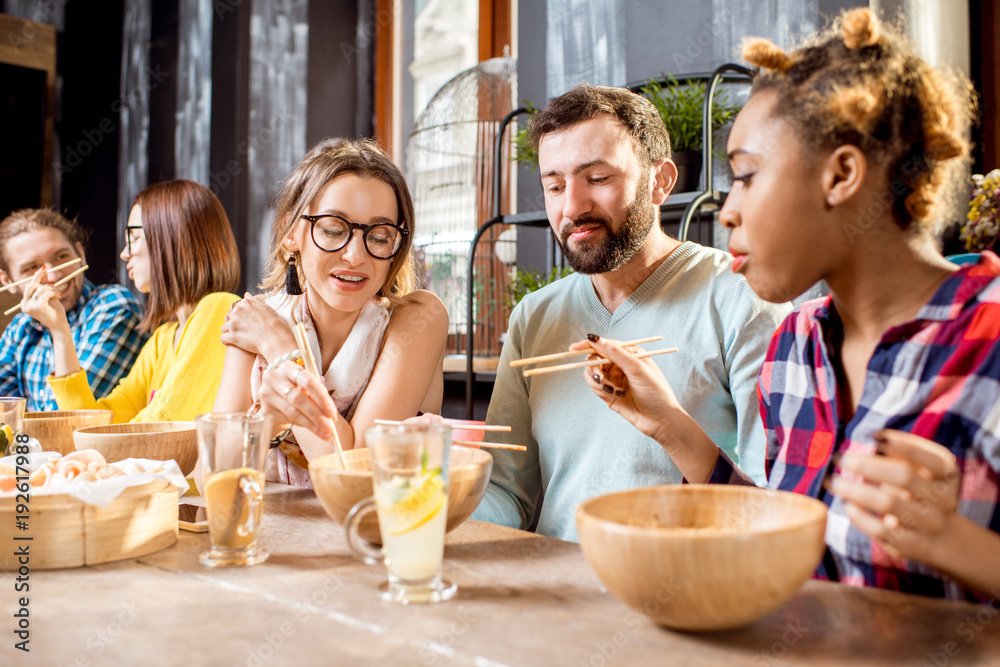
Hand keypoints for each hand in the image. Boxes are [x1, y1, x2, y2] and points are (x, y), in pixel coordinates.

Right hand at [20, 268, 68, 331]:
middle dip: (45, 283)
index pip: (29, 286)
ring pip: (40, 288)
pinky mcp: (37, 307)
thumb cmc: (55, 312)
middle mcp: (24, 304)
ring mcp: (29, 306)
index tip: (45, 268)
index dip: (37, 276)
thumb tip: (44, 271)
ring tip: (59, 293)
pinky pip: (45, 293)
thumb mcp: (48, 297)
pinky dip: (53, 292)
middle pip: (32, 285)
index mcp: (25, 302)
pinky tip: (59, 296)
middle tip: (56, 285)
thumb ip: (44, 286)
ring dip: (52, 289)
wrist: (59, 325)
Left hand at [221, 293, 294, 359]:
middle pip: (229, 318)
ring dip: (230, 333)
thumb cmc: (275, 325)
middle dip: (234, 324)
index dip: (240, 317)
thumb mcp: (267, 308)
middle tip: (244, 332)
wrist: (276, 339)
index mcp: (246, 303)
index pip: (235, 308)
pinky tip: (233, 343)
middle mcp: (238, 311)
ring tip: (239, 338)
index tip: (246, 323)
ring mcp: (234, 324)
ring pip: (224, 328)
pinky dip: (227, 341)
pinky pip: (223, 338)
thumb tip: (246, 294)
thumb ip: (254, 301)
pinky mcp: (232, 336)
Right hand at [258, 358, 337, 441]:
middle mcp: (274, 378)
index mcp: (288, 367)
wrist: (274, 397)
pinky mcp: (264, 410)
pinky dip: (303, 425)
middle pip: (298, 398)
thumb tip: (330, 415)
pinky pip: (286, 419)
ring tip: (325, 433)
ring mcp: (267, 394)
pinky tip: (313, 429)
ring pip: (292, 412)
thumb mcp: (305, 386)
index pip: (307, 380)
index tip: (332, 413)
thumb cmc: (296, 389)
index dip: (321, 398)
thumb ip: (315, 394)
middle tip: (330, 427)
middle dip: (317, 415)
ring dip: (311, 424)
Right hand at [572, 336, 684, 443]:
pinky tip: (616, 395)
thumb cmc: (656, 392)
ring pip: (592, 374)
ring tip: (612, 389)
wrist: (661, 420)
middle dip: (594, 367)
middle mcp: (620, 365)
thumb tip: (596, 339)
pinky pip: (595, 387)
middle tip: (600, 376)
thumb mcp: (638, 369)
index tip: (573, 349)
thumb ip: (616, 353)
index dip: (588, 345)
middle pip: (594, 359)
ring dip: (599, 381)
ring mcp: (614, 379)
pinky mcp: (609, 394)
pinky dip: (601, 390)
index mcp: (630, 354)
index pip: (604, 344)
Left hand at [829, 429, 959, 566]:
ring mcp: (931, 524)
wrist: (946, 540)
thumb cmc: (921, 494)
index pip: (931, 457)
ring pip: (890, 503)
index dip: (903, 445)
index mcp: (948, 475)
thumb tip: (869, 438)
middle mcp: (944, 499)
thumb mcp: (921, 472)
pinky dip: (861, 517)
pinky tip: (847, 506)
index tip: (873, 435)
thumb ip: (901, 455)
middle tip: (842, 458)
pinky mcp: (914, 545)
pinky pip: (882, 530)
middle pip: (905, 477)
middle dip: (869, 465)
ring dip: (856, 490)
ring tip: (834, 481)